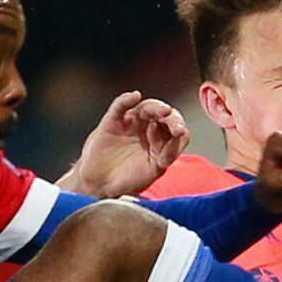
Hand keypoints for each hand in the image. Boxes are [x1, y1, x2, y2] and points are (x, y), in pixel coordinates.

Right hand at [61, 91, 189, 197]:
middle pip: (165, 116)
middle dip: (173, 120)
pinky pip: (119, 106)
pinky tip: (134, 96)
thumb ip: (168, 155)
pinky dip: (126, 100)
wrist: (101, 184)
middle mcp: (148, 128)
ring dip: (157, 108)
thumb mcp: (154, 170)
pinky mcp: (112, 121)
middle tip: (177, 128)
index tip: (177, 141)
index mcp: (161, 140)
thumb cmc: (128, 178)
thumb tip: (180, 137)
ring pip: (147, 108)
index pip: (176, 130)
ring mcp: (131, 123)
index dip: (179, 134)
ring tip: (164, 111)